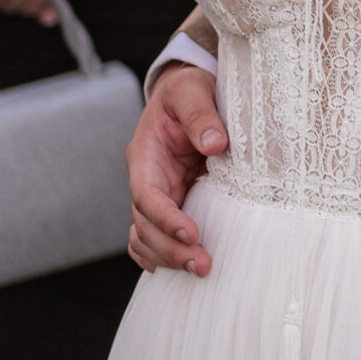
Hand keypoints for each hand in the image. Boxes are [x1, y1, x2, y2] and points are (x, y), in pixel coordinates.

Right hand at [126, 63, 227, 276]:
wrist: (187, 91)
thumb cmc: (188, 89)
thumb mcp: (193, 90)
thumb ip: (201, 114)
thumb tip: (215, 144)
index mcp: (145, 155)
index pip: (147, 195)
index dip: (165, 218)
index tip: (191, 234)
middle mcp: (146, 178)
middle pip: (145, 224)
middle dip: (169, 247)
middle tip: (202, 265)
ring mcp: (156, 191)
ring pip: (147, 234)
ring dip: (168, 256)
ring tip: (200, 270)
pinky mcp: (170, 198)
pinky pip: (153, 232)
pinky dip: (158, 253)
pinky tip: (174, 270)